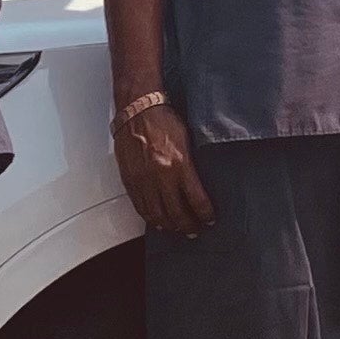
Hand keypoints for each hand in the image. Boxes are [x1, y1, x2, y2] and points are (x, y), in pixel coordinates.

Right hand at [113, 99, 213, 237]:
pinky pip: (140, 207)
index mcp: (179, 165)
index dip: (205, 214)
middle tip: (195, 230)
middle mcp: (161, 176)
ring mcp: (143, 180)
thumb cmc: (163, 119)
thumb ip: (190, 165)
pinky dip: (150, 218)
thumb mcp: (187, 140)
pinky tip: (157, 220)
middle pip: (176, 213)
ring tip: (177, 229)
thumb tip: (198, 185)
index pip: (196, 200)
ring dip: (169, 226)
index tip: (210, 219)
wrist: (137, 108)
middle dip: (188, 226)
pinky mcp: (130, 180)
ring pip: (156, 215)